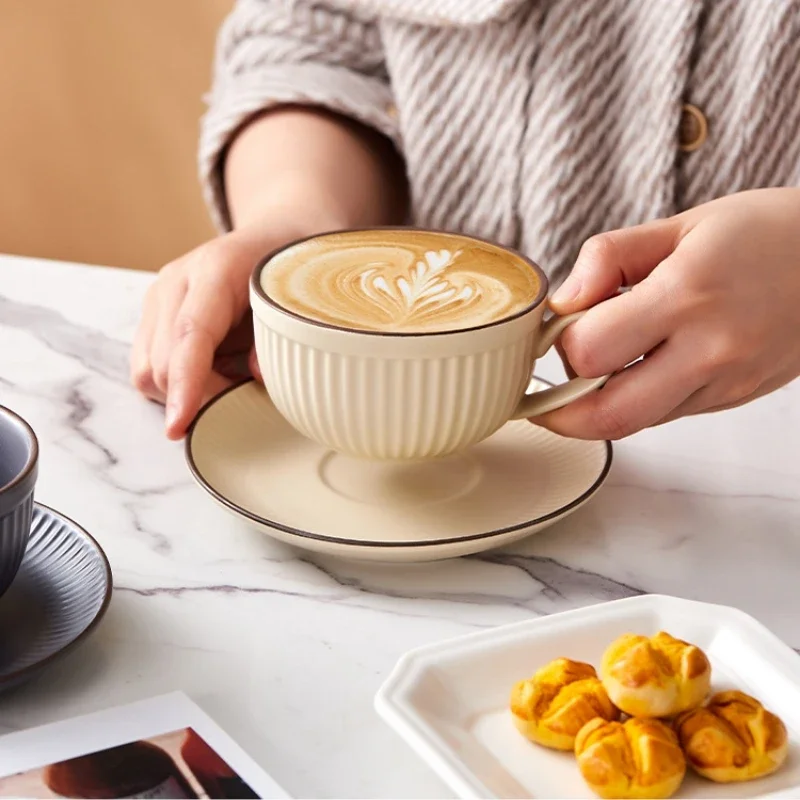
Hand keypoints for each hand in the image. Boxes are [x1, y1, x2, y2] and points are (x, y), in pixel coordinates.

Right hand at [130, 225, 282, 439]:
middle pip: (163, 362)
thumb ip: (279, 333)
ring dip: (185, 392)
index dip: (186, 383)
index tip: (179, 424)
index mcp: (216, 268)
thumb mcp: (302, 294)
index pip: (190, 334)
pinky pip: (149, 366)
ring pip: (147, 370)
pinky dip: (178, 384)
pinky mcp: (155, 315)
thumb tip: (258, 376)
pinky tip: (215, 374)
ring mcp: (160, 297)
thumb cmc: (293, 265)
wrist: (278, 233)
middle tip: (246, 397)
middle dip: (199, 397)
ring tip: (232, 380)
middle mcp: (177, 281)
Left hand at [535, 188, 799, 439]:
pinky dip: (635, 401)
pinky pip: (665, 416)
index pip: (589, 351)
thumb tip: (562, 302)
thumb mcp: (680, 224)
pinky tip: (636, 369)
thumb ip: (609, 258)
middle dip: (561, 409)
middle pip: (606, 416)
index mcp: (687, 295)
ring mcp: (724, 383)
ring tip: (595, 369)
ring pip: (634, 423)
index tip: (558, 326)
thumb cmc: (766, 234)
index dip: (559, 342)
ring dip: (597, 407)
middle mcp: (709, 350)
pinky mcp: (733, 399)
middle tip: (544, 388)